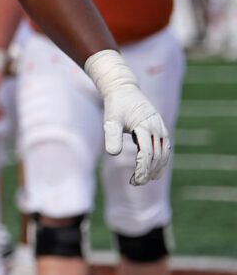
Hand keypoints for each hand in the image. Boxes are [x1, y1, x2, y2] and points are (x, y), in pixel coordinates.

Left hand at [85, 50, 170, 186]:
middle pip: (157, 156)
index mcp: (145, 126)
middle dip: (148, 172)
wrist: (124, 90)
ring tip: (143, 181)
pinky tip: (153, 172)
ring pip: (164, 154)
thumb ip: (112, 136)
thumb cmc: (116, 106)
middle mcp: (157, 128)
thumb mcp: (110, 120)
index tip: (135, 181)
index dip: (142, 168)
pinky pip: (165, 149)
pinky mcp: (161, 130)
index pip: (147, 153)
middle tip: (135, 183)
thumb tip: (113, 154)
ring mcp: (161, 129)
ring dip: (156, 169)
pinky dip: (161, 161)